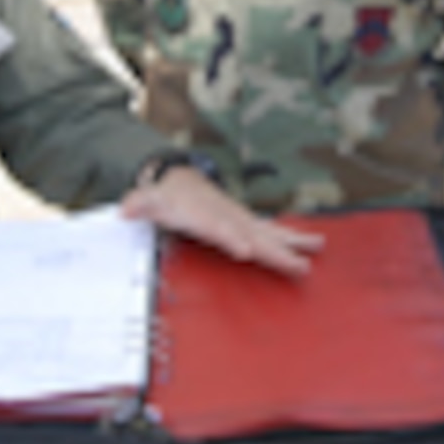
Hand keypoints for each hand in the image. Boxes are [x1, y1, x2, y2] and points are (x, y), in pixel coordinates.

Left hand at [121, 170, 322, 276]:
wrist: (181, 179)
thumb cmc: (167, 195)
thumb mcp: (149, 199)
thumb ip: (139, 204)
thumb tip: (126, 208)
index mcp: (204, 214)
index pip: (220, 228)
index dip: (232, 239)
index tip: (246, 251)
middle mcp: (228, 216)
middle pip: (254, 235)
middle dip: (276, 249)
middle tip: (299, 264)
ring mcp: (240, 220)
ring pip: (269, 233)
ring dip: (293, 243)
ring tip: (316, 249)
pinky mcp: (247, 224)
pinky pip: (272, 232)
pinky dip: (291, 238)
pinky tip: (310, 247)